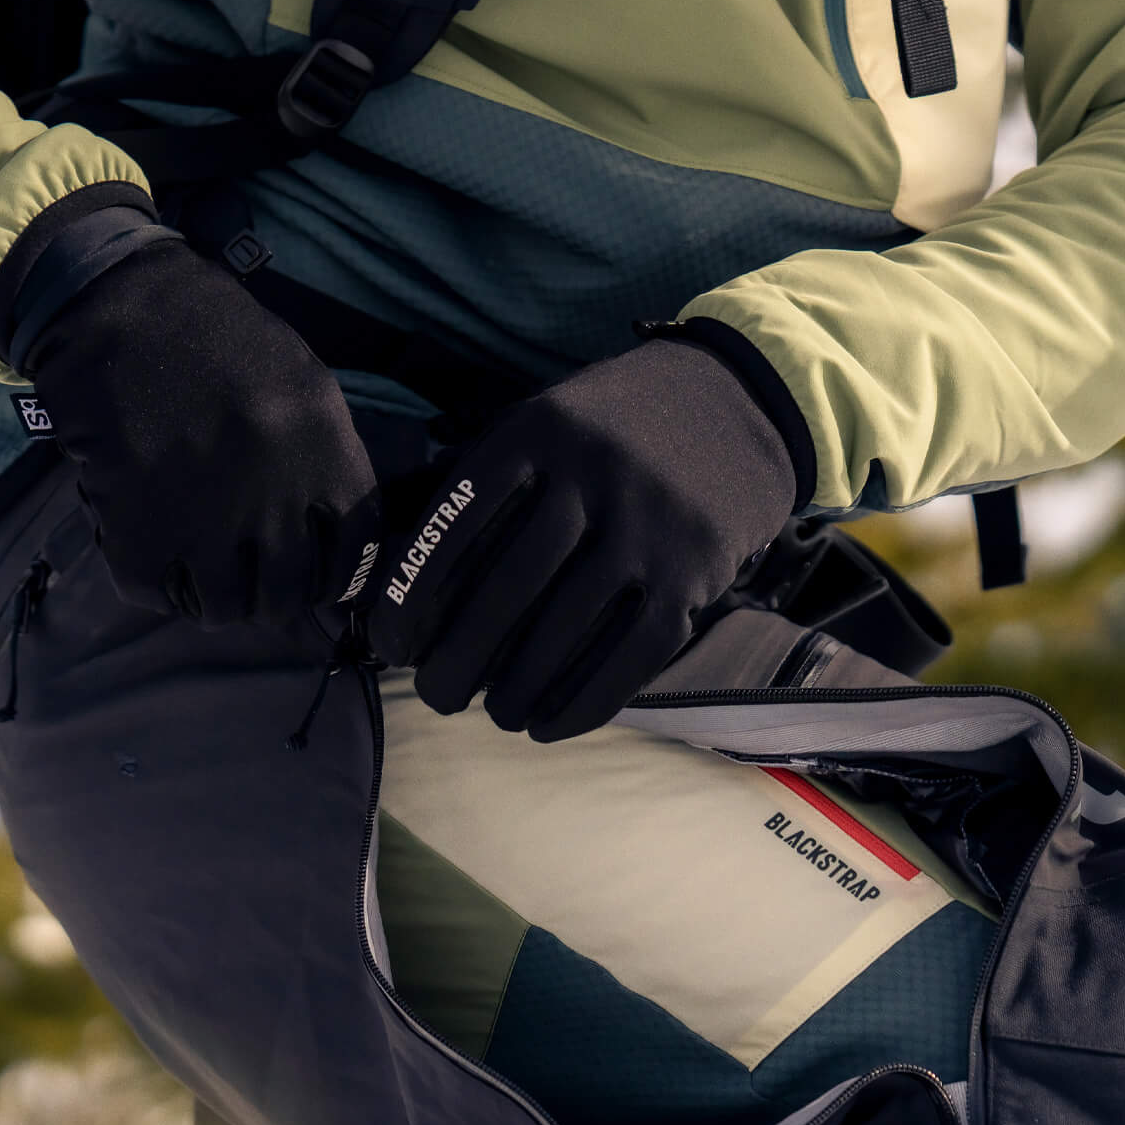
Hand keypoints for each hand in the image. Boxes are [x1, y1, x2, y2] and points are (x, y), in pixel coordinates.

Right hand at [20, 237, 378, 624]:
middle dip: (271, 598)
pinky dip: (155, 586)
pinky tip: (155, 559)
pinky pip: (155, 592)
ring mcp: (206, 515)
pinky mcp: (139, 526)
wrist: (123, 305)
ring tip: (202, 577)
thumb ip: (321, 450)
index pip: (354, 548)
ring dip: (214, 601)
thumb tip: (328, 524)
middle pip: (287, 591)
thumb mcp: (299, 378)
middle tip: (252, 583)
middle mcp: (274, 489)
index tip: (320, 581)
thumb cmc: (213, 333)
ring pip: (224, 608)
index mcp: (322, 445)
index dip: (339, 576)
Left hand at [365, 334, 805, 740]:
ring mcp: (649, 522)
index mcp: (538, 429)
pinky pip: (631, 654)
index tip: (392, 644)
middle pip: (506, 587)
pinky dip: (582, 702)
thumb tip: (410, 583)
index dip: (413, 593)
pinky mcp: (695, 569)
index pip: (456, 522)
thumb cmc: (608, 426)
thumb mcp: (545, 419)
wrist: (732, 399)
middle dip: (458, 658)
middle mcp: (592, 471)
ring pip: (565, 629)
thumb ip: (486, 480)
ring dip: (516, 690)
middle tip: (434, 694)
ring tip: (491, 713)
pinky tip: (547, 726)